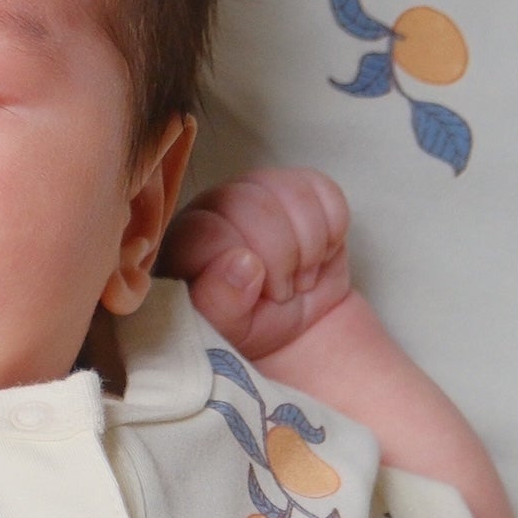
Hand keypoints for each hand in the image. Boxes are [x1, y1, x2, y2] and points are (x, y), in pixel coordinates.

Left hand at [162, 167, 355, 365]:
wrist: (294, 323)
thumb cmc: (249, 327)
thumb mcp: (227, 331)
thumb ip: (219, 304)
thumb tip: (242, 264)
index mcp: (185, 239)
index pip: (209, 231)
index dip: (242, 266)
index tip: (258, 296)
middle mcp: (216, 205)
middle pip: (254, 206)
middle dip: (281, 259)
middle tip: (282, 292)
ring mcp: (258, 189)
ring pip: (294, 196)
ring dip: (309, 250)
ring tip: (299, 278)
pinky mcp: (300, 185)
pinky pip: (327, 195)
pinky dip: (332, 234)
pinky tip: (317, 256)